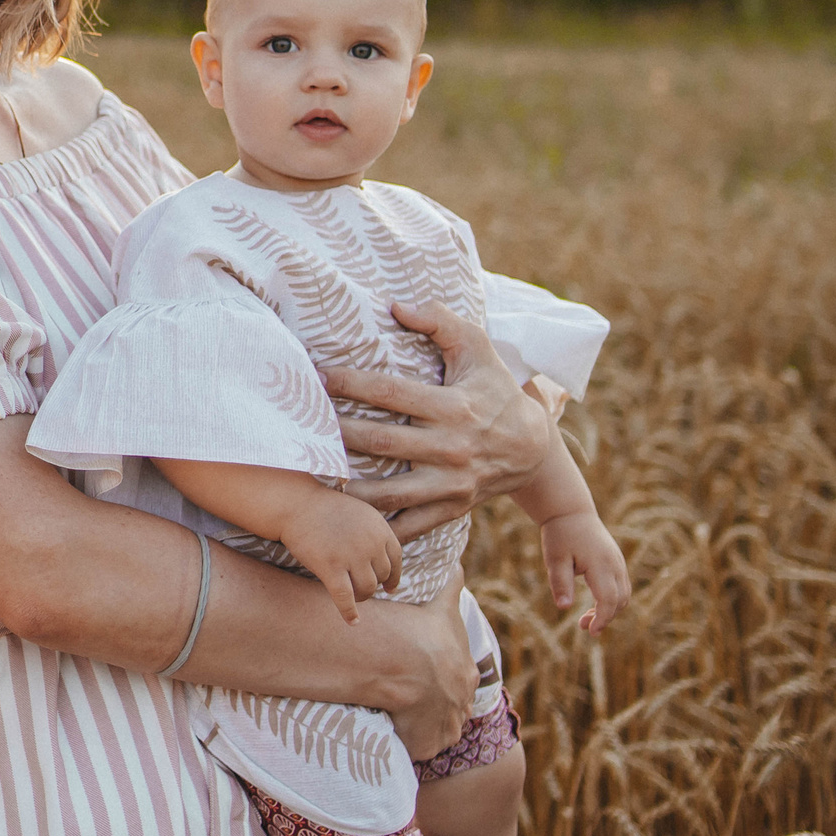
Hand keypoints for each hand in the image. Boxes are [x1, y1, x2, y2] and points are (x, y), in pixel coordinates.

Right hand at [278, 491, 405, 622]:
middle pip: (381, 576)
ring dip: (362, 597)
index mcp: (379, 528)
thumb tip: (385, 567)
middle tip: (361, 589)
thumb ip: (374, 536)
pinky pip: (344, 597)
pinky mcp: (330, 567)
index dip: (393, 576)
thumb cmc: (324, 509)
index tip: (390, 587)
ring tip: (354, 599)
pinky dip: (349, 612)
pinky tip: (352, 622)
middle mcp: (370, 543)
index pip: (395, 560)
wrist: (296, 504)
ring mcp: (350, 555)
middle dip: (372, 584)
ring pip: (367, 588)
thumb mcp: (359, 514)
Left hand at [326, 300, 551, 540]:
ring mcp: (451, 483)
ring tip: (315, 476)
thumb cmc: (495, 390)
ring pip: (391, 492)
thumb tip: (397, 306)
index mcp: (453, 406)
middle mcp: (451, 447)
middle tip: (301, 425)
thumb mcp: (478, 349)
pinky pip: (411, 526)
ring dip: (350, 488)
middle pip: (382, 442)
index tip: (318, 376)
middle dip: (339, 434)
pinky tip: (348, 523)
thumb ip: (442, 321)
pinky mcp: (451, 509)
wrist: (534, 450)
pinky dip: (380, 529)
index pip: (391, 393)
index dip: (351, 383)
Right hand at [377, 569, 475, 757]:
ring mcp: (446, 728)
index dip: (443, 675)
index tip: (426, 672)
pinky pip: (418, 746)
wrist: (401, 662)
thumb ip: (451, 584)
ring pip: (438, 729)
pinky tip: (392, 729)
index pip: (459, 678)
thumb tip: (458, 560)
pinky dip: (407, 740)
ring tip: (398, 715)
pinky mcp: (426, 745)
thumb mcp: (443, 604)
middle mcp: (461, 704)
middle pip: (452, 707)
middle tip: (412, 695)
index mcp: (466, 673)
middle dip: (438, 704)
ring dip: (422, 725)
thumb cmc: (419, 631)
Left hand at [542, 512, 630, 631]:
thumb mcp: (554, 559)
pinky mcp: (617, 561)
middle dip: (604, 617)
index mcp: (601, 565)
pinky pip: (621, 587)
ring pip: (623, 595)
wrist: (571, 511)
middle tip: (582, 626)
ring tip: (585, 619)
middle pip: (619, 601)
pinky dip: (611, 600)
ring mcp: (619, 562)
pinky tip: (594, 604)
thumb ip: (560, 583)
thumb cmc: (560, 534)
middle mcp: (615, 565)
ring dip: (609, 610)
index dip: (602, 619)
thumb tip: (564, 608)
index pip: (608, 600)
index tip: (589, 631)